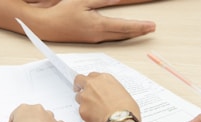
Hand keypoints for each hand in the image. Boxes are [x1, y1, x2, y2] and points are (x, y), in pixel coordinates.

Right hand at [25, 0, 155, 42]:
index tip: (151, 26)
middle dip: (140, 31)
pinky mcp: (91, 40)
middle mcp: (99, 35)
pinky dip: (122, 35)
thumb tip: (117, 0)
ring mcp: (95, 39)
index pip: (124, 26)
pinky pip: (111, 38)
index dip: (140, 26)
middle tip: (152, 28)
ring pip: (119, 37)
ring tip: (144, 30)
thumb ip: (101, 0)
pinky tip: (126, 33)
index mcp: (98, 25)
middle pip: (124, 34)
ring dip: (132, 33)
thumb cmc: (62, 13)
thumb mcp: (82, 2)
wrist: (48, 27)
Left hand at [74, 72, 140, 121]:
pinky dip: (86, 113)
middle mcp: (92, 84)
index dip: (92, 82)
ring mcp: (85, 96)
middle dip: (79, 85)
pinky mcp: (81, 109)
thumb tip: (110, 96)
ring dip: (83, 101)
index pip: (92, 76)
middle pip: (79, 80)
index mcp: (104, 78)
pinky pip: (81, 110)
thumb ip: (111, 90)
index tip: (93, 86)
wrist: (121, 120)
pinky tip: (94, 117)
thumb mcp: (122, 92)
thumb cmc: (126, 108)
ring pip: (78, 96)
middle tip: (81, 90)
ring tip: (93, 109)